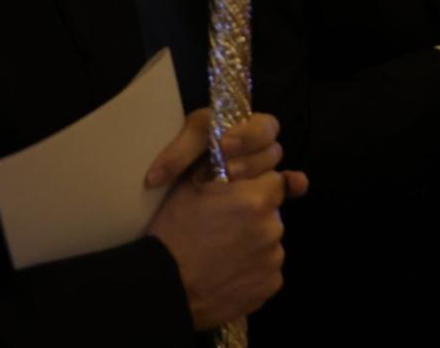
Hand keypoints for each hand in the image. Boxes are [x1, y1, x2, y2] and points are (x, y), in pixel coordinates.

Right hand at [146, 110, 308, 329]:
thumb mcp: (191, 185)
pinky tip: (227, 271)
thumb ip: (223, 166)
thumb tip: (236, 155)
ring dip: (254, 243)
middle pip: (273, 213)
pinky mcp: (270, 285)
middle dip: (256, 216)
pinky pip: (266, 270)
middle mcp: (272, 227)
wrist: (165, 285)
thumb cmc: (174, 231)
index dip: (256, 187)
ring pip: (270, 242)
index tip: (238, 198)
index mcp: (256, 198)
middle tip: (224, 227)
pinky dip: (252, 270)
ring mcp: (273, 259)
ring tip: (222, 252)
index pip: (274, 181)